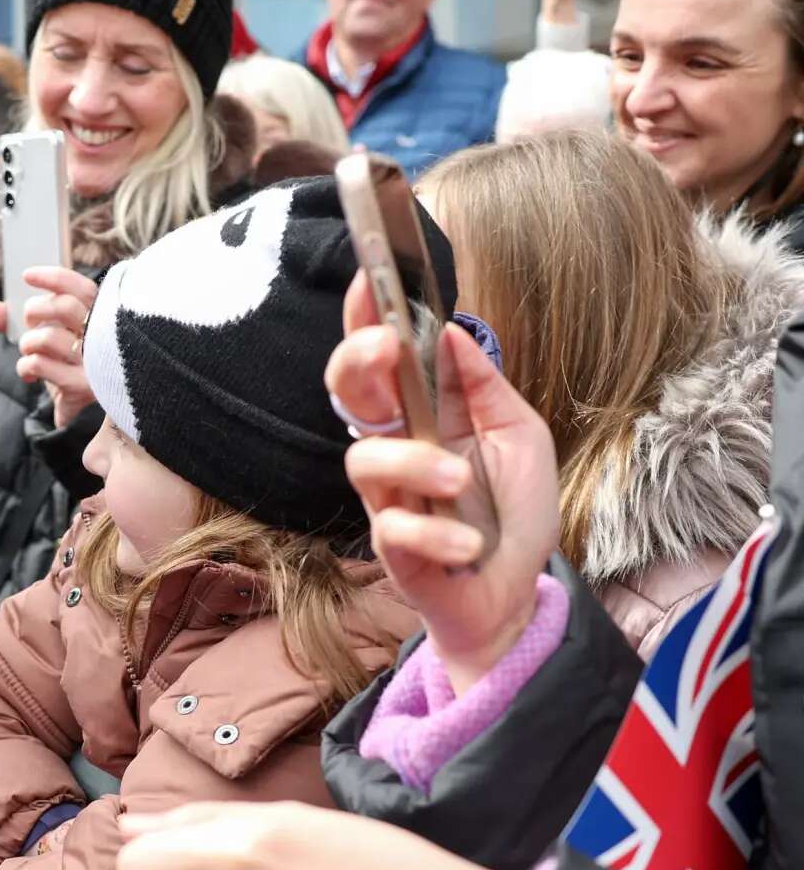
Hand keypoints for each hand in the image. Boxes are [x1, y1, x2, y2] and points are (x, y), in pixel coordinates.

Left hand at [0, 266, 98, 426]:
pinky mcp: (84, 386)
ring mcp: (96, 363)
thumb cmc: (66, 366)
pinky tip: (28, 373)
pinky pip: (39, 364)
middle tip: (29, 325)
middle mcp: (105, 337)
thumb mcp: (45, 339)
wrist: (88, 413)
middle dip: (34, 311)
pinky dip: (25, 366)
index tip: (26, 276)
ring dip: (27, 344)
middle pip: (64, 307)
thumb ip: (14, 321)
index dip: (53, 277)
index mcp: (102, 318)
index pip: (82, 288)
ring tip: (30, 353)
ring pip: (46, 337)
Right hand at [326, 273, 558, 692]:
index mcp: (424, 411)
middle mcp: (397, 445)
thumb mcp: (521, 434)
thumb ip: (485, 386)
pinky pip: (392, 528)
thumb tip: (451, 332)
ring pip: (364, 459)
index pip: (383, 355)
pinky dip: (433, 535)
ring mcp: (387, 495)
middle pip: (347, 390)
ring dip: (413, 465)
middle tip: (387, 349)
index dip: (366, 315)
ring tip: (459, 484)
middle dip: (357, 361)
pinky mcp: (390, 546)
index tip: (370, 276)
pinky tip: (468, 547)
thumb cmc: (514, 512)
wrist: (518, 594)